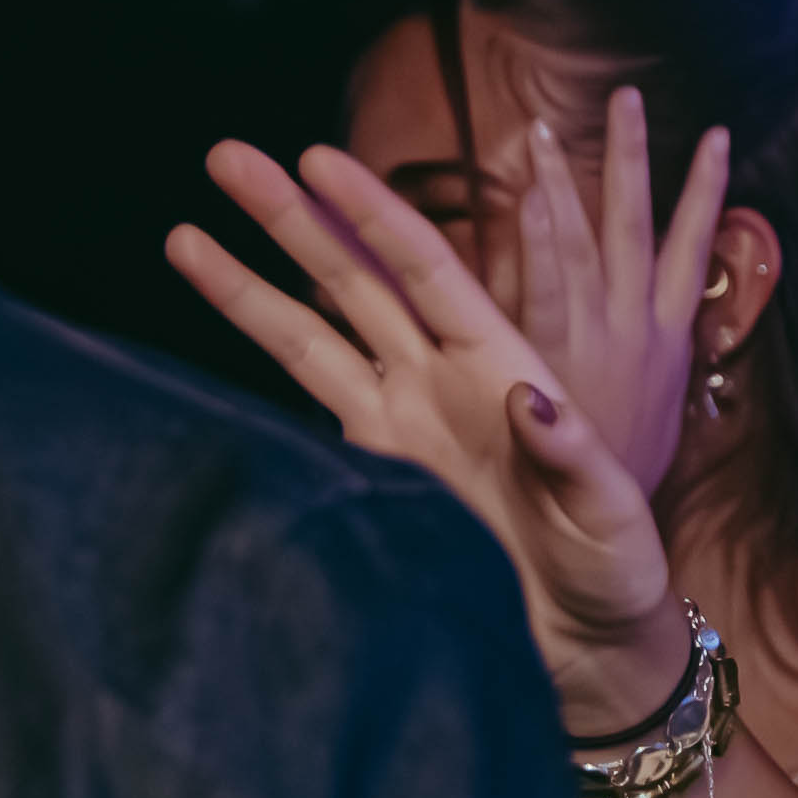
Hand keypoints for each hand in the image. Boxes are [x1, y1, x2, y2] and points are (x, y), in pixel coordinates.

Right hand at [168, 101, 730, 735]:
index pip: (422, 269)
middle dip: (287, 219)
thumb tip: (529, 400)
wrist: (587, 642)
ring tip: (181, 234)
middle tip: (224, 155)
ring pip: (306, 339)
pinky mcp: (373, 479)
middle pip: (348, 283)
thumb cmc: (615, 568)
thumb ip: (574, 454)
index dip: (370, 214)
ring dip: (245, 288)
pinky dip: (257, 379)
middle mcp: (438, 381)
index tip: (317, 159)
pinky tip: (210, 347)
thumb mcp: (610, 508)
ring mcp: (398, 427)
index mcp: (499, 365)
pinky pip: (308, 415)